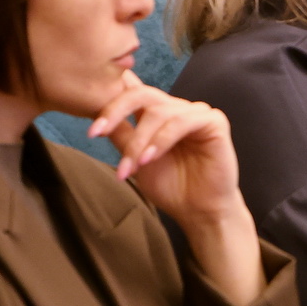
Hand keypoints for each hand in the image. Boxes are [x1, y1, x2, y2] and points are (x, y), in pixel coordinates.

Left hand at [88, 73, 240, 218]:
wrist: (198, 211)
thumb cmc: (170, 186)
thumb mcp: (135, 159)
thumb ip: (122, 134)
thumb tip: (94, 111)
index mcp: (159, 114)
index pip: (133, 93)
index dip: (109, 105)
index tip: (92, 131)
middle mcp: (177, 108)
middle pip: (142, 94)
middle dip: (116, 112)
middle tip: (98, 133)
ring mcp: (197, 113)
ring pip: (159, 112)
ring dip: (140, 140)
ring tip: (132, 166)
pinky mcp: (214, 122)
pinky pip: (182, 122)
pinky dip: (162, 140)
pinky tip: (150, 158)